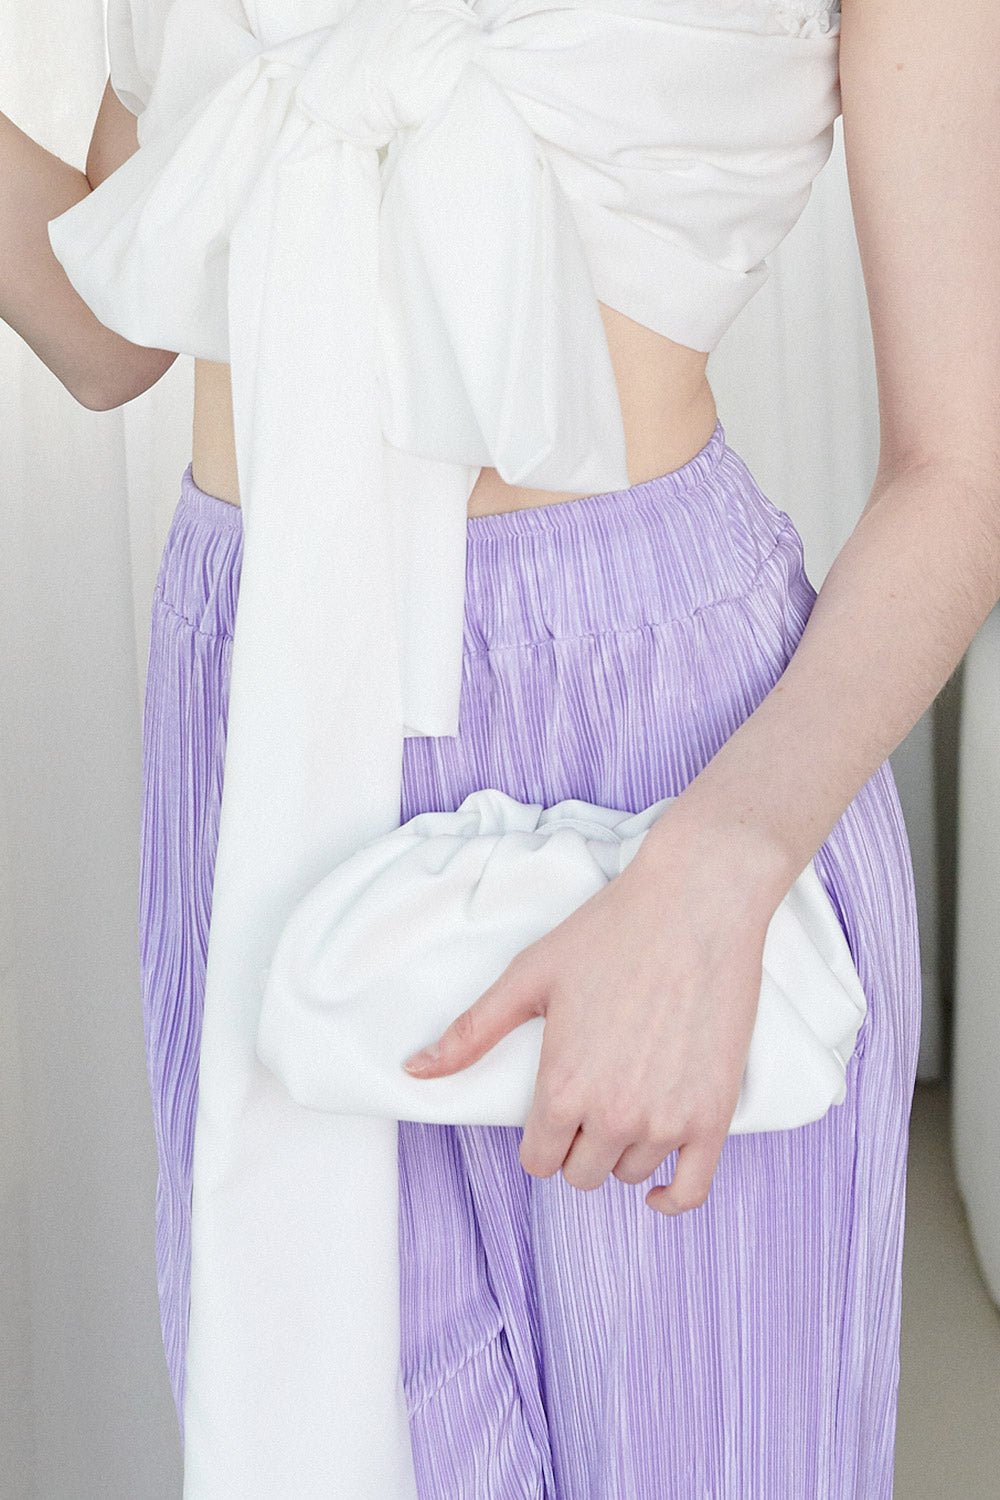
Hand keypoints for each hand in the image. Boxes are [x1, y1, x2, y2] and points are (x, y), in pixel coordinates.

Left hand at [401, 806, 785, 1216]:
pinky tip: (658, 1189)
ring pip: (631, 1174)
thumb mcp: (530, 977)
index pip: (539, 1161)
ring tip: (627, 1099)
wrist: (696, 905)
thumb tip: (415, 1070)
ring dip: (623, 1151)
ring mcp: (668, 1120)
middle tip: (588, 1099)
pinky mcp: (714, 1115)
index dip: (540, 1139)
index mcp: (562, 1088)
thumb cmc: (611, 933)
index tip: (550, 1111)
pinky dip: (672, 1198)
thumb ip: (473, 1032)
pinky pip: (691, 1190)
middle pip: (582, 1173)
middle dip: (577, 1145)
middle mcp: (614, 1116)